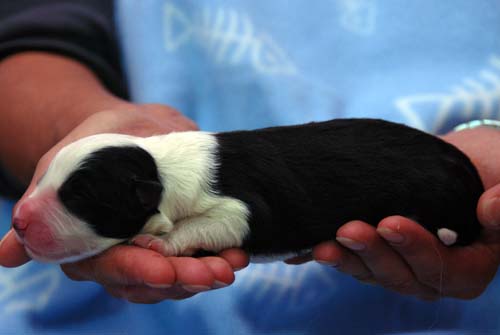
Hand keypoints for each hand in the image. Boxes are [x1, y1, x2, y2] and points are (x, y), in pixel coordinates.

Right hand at [0, 105, 248, 301]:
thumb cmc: (97, 138)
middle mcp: (117, 255)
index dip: (141, 272)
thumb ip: (49, 199)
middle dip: (185, 279)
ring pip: (176, 280)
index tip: (169, 271)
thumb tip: (5, 256)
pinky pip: (196, 261)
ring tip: (234, 262)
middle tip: (219, 271)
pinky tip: (237, 252)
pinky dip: (217, 259)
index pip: (112, 267)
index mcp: (86, 241)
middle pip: (150, 281)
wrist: (130, 128)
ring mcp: (150, 252)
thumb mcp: (72, 158)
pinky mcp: (177, 243)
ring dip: (207, 275)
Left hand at [290, 127, 499, 299]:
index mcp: (469, 268)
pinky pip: (354, 260)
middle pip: (401, 276)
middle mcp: (432, 275)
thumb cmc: (490, 175)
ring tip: (322, 244)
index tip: (391, 223)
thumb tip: (490, 206)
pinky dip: (334, 254)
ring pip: (371, 272)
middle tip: (349, 230)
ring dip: (347, 259)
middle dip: (373, 254)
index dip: (416, 250)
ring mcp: (401, 266)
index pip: (443, 270)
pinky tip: (309, 245)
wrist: (462, 166)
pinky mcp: (376, 254)